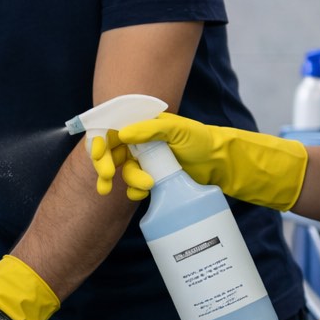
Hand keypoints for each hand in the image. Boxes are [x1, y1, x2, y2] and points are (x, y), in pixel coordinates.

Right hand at [100, 113, 308, 211]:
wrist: (219, 163)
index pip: (111, 132)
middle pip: (112, 154)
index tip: (99, 157)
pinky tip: (142, 193)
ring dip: (127, 180)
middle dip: (105, 167)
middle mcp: (139, 142)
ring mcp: (145, 160)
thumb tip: (123, 134)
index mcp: (141, 125)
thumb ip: (150, 129)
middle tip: (107, 179)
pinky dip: (135, 190)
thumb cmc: (201, 140)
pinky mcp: (152, 177)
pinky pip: (135, 185)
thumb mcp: (177, 129)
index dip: (100, 144)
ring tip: (145, 186)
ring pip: (124, 171)